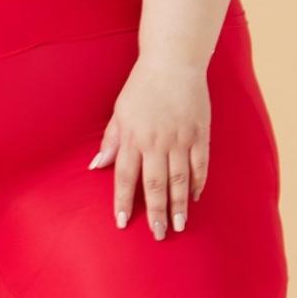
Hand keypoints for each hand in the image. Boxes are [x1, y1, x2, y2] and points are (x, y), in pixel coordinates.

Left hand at [90, 58, 210, 239]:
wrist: (173, 62)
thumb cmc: (141, 87)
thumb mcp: (119, 112)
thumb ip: (111, 141)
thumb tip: (96, 166)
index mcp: (133, 137)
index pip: (125, 177)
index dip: (123, 201)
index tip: (122, 223)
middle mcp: (156, 141)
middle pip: (155, 184)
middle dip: (155, 212)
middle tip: (158, 235)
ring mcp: (180, 138)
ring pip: (179, 179)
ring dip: (178, 205)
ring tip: (178, 226)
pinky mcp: (200, 133)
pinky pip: (200, 164)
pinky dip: (198, 182)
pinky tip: (195, 198)